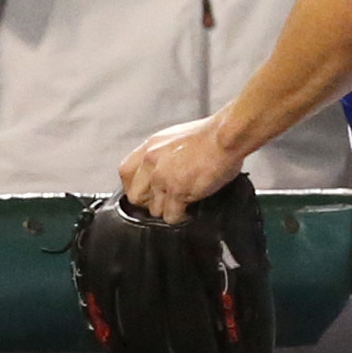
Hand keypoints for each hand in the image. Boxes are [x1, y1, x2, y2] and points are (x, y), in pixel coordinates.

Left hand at [120, 115, 243, 223]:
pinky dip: (180, 217)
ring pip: (154, 209)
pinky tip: (190, 209)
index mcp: (151, 146)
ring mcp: (162, 177)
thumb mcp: (177, 138)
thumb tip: (164, 170)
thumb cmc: (211, 135)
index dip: (135, 186)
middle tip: (166, 201)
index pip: (125, 172)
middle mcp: (152, 161)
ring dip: (168, 210)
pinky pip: (170, 216)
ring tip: (183, 204)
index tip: (145, 192)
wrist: (226, 136)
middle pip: (135, 196)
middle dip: (149, 202)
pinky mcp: (177, 191)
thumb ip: (164, 155)